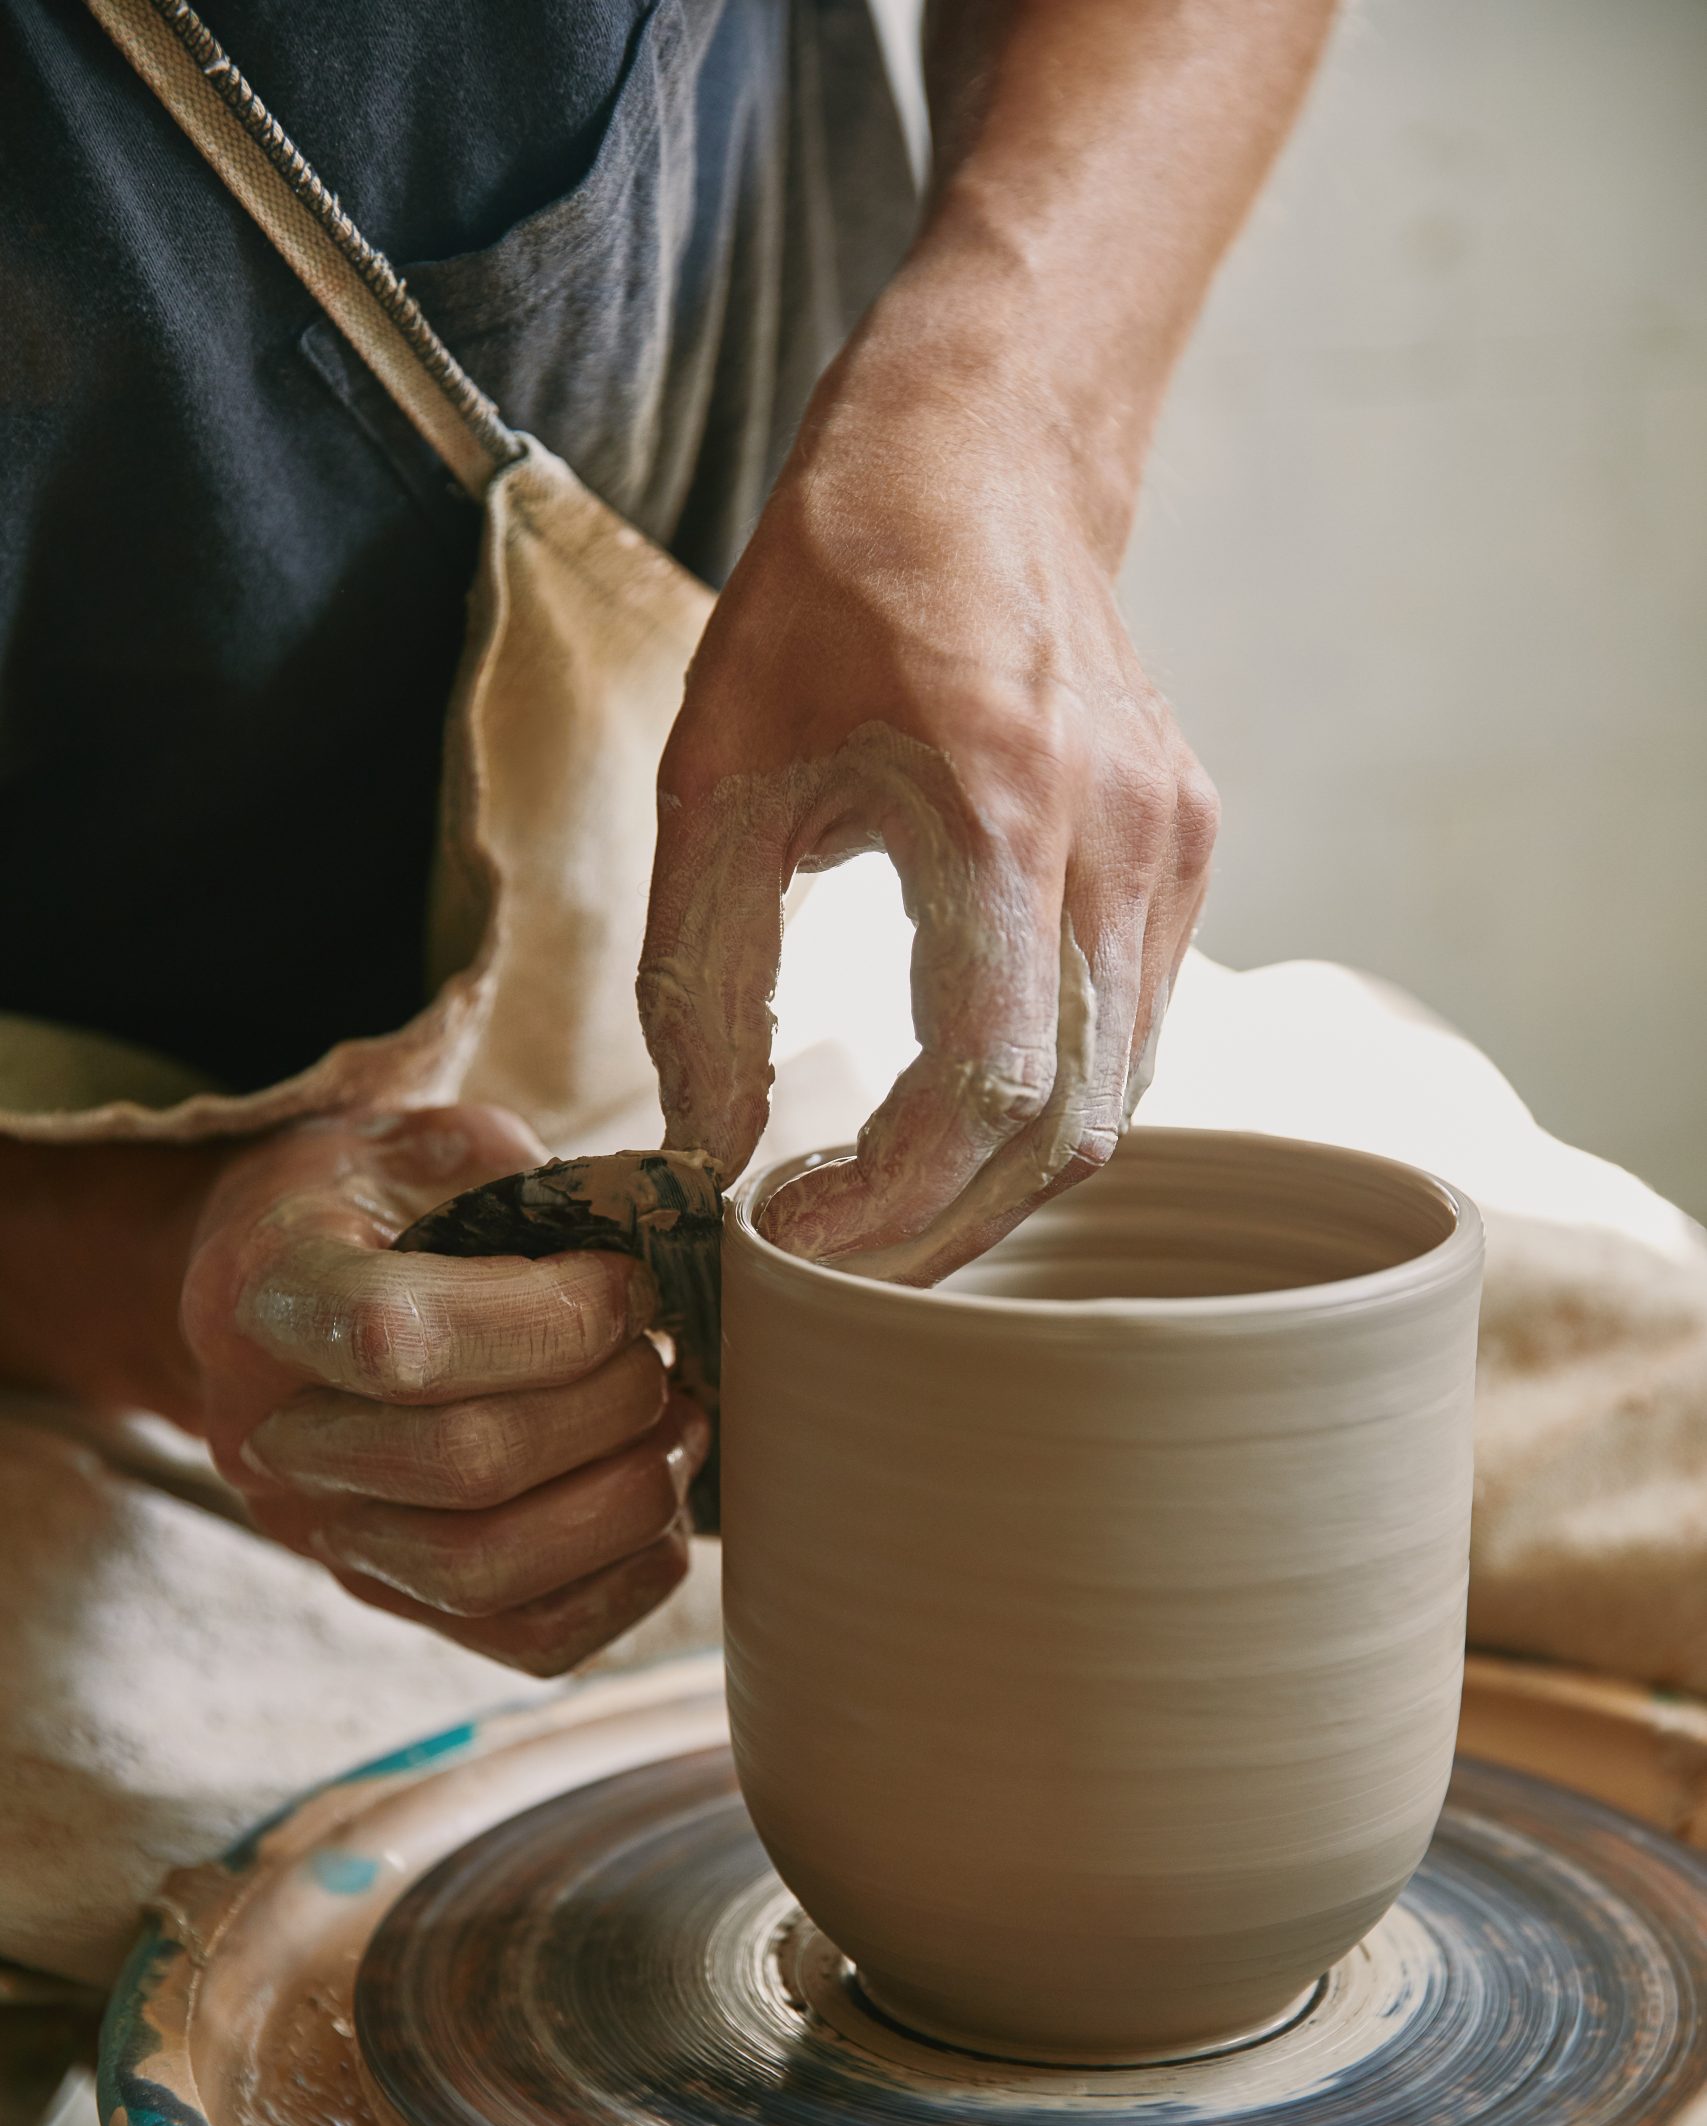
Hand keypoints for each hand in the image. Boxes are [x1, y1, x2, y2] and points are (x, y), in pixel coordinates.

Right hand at [180, 1107, 705, 1673]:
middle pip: (461, 1465)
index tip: (627, 1280)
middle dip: (607, 1403)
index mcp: (266, 1289)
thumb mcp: (436, 1146)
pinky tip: (658, 1500)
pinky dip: (625, 1581)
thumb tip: (674, 1246)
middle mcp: (274, 1433)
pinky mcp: (393, 1596)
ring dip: (626, 1496)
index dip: (549, 1320)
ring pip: (488, 1570)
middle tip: (661, 1349)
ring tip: (677, 1420)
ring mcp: (326, 1532)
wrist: (280, 1287)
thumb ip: (534, 1190)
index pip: (393, 1341)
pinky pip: (525, 1640)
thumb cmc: (378, 1202)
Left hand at [638, 342, 1217, 1282]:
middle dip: (944, 1228)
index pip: (984, 1083)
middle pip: (1069, 1128)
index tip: (789, 1231)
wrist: (985, 454)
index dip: (890, 1198)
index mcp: (1001, 805)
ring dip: (998, 1184)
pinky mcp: (1190, 855)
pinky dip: (1045, 1108)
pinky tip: (947, 1114)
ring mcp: (1178, 850)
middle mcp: (1123, 840)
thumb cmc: (831, 594)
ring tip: (877, 1208)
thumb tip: (707, 1152)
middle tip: (830, 1264)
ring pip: (1119, 1101)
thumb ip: (705, 977)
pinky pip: (1135, 1036)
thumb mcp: (719, 773)